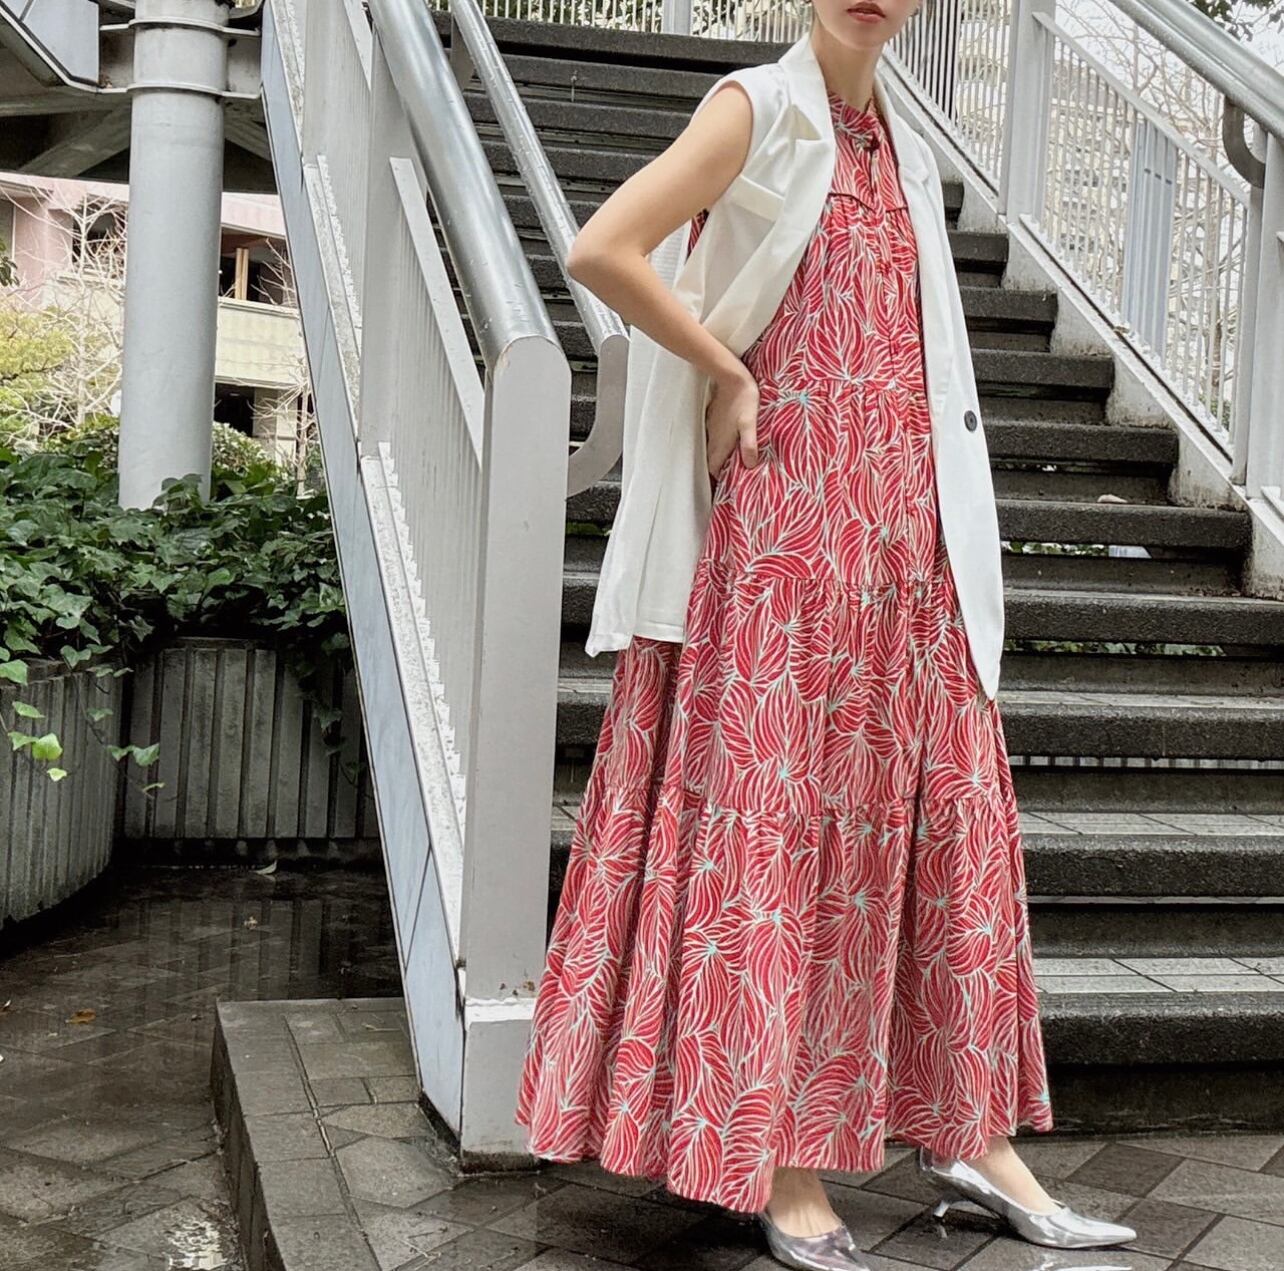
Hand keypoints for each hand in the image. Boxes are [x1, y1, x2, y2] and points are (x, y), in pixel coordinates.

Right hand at [705, 364, 760, 480]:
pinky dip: (721, 445)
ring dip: (720, 458)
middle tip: (732, 478)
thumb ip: (749, 444)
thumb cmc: (744, 399)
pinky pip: (715, 438)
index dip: (719, 479)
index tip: (728, 486)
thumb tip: (749, 465)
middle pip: (712, 462)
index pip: (714, 469)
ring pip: (713, 450)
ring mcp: (712, 429)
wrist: (732, 377)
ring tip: (732, 464)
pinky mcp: (714, 420)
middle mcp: (714, 439)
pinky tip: (730, 443)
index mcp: (722, 443)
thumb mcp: (750, 423)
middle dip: (720, 471)